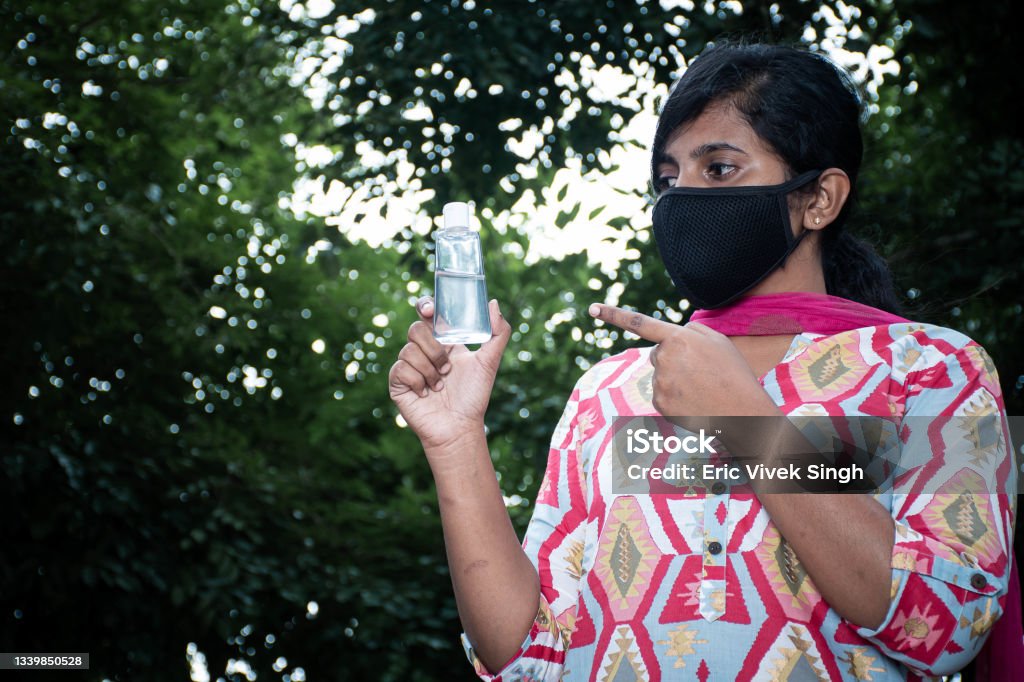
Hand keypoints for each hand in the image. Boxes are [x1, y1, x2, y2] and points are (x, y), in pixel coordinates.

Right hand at [389, 296, 511, 455]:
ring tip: (440, 385)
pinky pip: (401, 368)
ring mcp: (409, 366)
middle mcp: (424, 351)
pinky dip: (418, 381)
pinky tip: (426, 394)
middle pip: (415, 329)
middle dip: (434, 348)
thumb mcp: (489, 362)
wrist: (459, 427)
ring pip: (408, 350)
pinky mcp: (398, 382)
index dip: (425, 306)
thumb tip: (493, 303)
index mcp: (443, 342)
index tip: (430, 310)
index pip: (428, 314)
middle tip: (447, 368)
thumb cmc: (474, 397)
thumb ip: (497, 333)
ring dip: (430, 370)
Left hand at [587, 303, 775, 418]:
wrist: (742, 413)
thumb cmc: (732, 373)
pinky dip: (676, 397)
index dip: (614, 315)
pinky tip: (695, 401)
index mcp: (678, 339)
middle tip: (702, 371)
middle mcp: (664, 359)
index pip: (640, 323)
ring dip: (677, 379)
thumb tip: (669, 338)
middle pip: (658, 354)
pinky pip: (662, 395)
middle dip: (674, 359)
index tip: (592, 308)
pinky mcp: (659, 404)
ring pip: (661, 376)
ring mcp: (659, 384)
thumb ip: (689, 331)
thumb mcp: (716, 340)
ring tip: (702, 387)